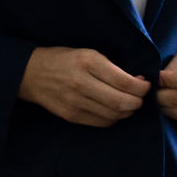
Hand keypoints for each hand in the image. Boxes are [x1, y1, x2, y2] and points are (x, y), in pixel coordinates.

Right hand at [17, 47, 150, 126]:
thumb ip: (111, 67)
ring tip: (130, 104)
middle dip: (137, 102)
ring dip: (128, 112)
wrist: (30, 73)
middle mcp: (81, 83)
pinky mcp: (70, 115)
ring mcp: (74, 102)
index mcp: (89, 62)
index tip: (146, 84)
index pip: (125, 82)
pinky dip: (113, 118)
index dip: (141, 87)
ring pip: (113, 115)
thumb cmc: (64, 60)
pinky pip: (101, 122)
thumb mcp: (88, 53)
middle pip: (121, 102)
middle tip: (140, 97)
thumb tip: (138, 81)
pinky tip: (115, 111)